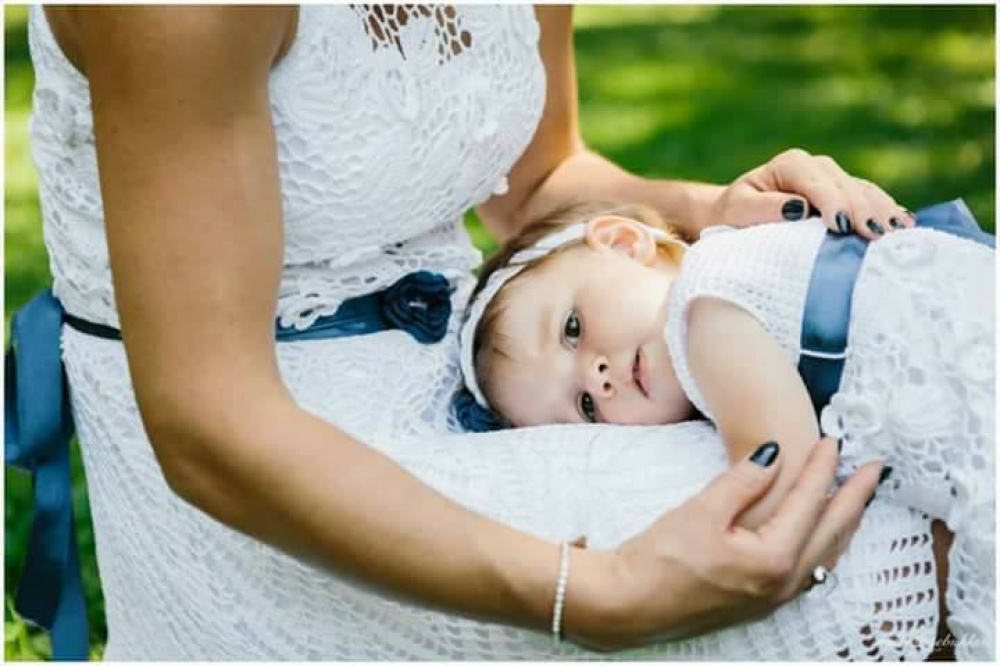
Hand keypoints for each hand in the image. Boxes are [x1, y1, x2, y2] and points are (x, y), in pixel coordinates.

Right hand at [565, 437, 885, 649]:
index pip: (809, 503)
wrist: (630, 602)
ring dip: (844, 522)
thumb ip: (744, 480)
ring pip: (826, 555)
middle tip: (876, 469)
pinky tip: (821, 537)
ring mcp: (774, 597)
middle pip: (832, 533)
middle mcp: (783, 583)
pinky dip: (824, 545)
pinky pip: (810, 569)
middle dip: (856, 498)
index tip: (833, 440)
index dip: (822, 468)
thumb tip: (776, 453)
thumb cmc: (661, 559)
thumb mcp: (702, 511)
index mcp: (773, 559)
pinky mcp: (759, 601)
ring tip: (857, 498)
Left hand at [707, 148, 913, 240]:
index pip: (817, 183)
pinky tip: (903, 226)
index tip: (842, 227)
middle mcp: (816, 166)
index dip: (833, 204)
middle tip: (877, 236)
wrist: (736, 213)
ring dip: (882, 212)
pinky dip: (886, 211)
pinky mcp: (845, 193)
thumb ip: (763, 208)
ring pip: (864, 192)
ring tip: (897, 233)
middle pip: (846, 187)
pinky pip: (871, 199)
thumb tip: (799, 208)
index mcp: (791, 164)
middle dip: (863, 211)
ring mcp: (835, 178)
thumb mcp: (737, 211)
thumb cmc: (733, 214)